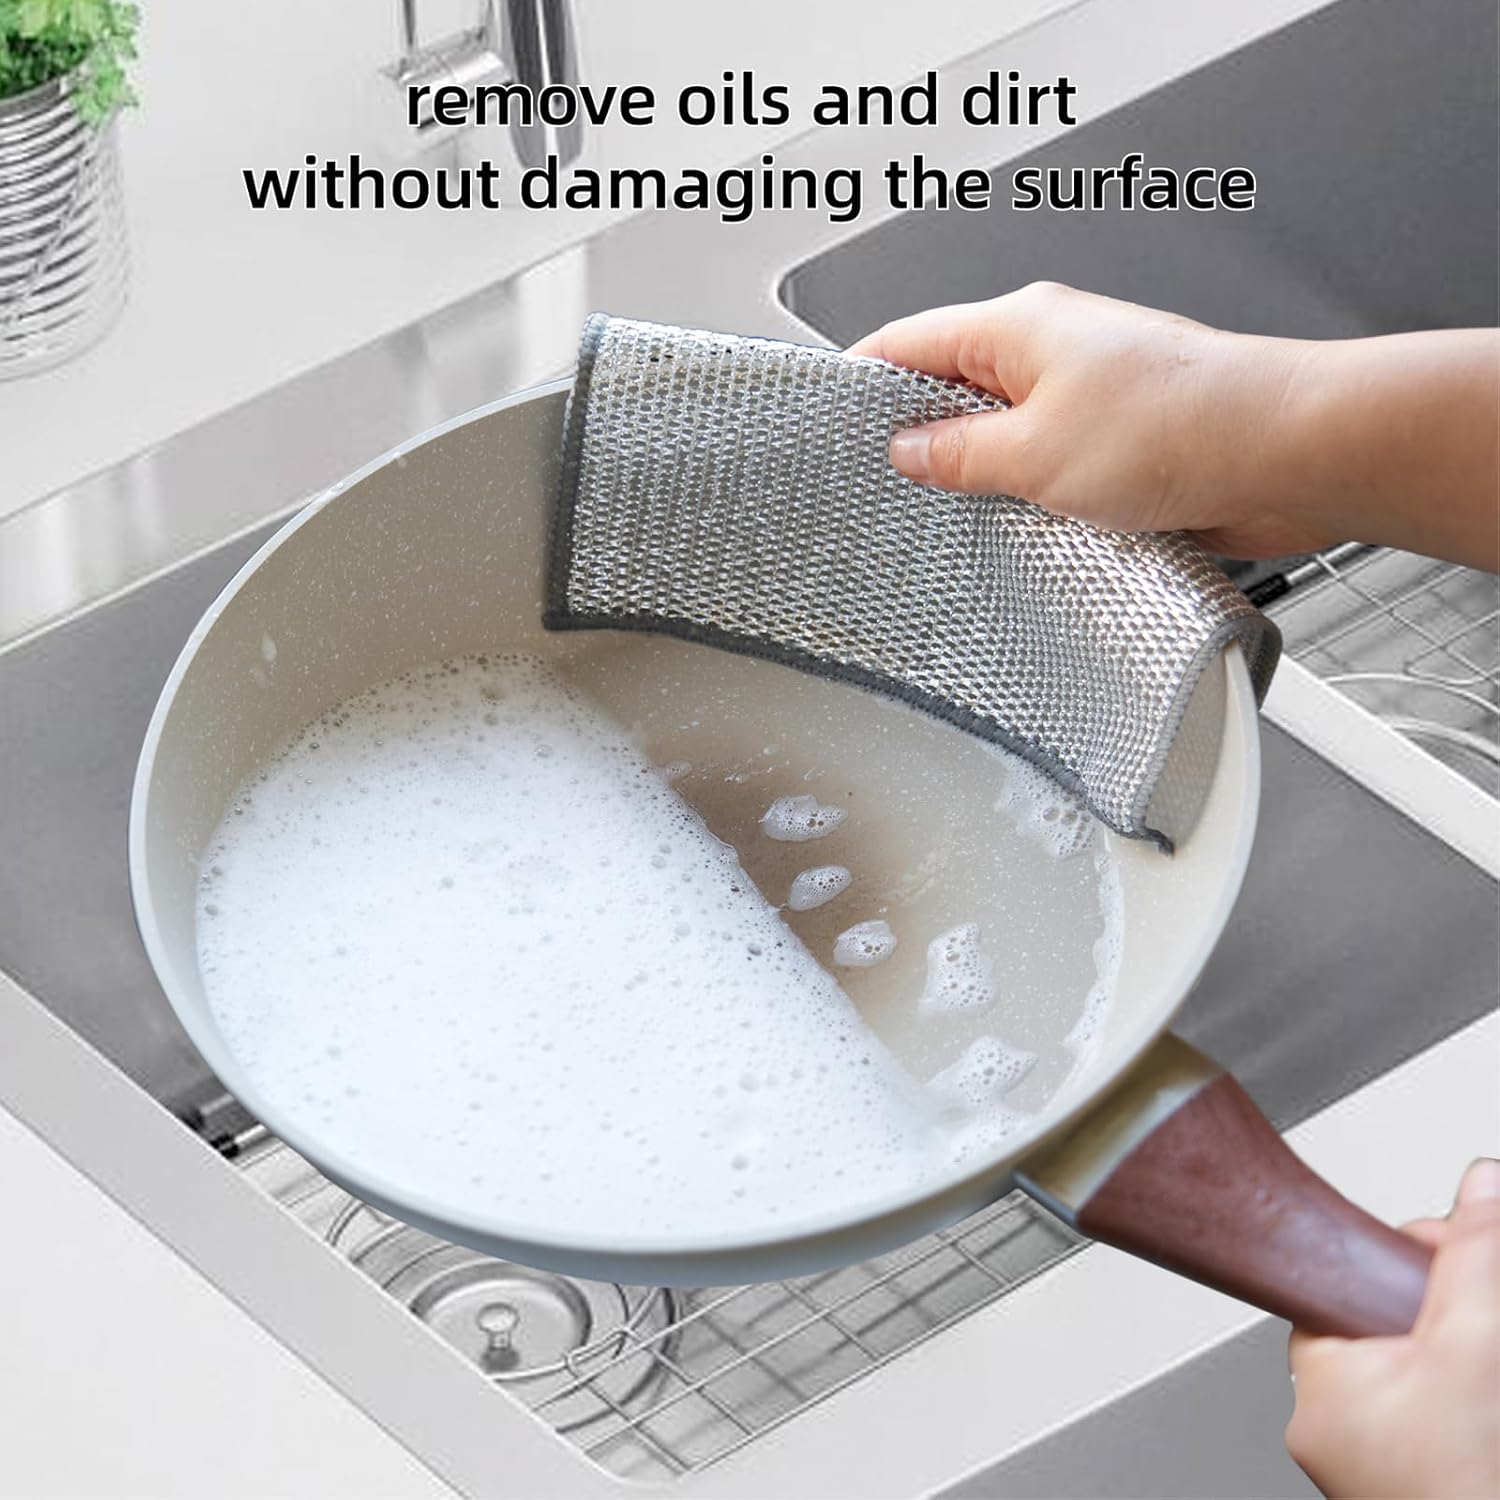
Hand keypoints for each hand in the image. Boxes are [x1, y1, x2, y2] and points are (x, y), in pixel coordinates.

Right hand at [849, 282, 1499, 568]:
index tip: (826, 422)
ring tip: (948, 518)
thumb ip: (957, 455)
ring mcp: (1088, 394)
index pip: (908, 340)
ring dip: (980, 474)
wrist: (1286, 452)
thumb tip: (909, 451)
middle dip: (918, 438)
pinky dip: (1028, 492)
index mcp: (1018, 326)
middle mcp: (1052, 350)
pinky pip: (1050, 463)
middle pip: (952, 388)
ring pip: (1003, 433)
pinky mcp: (1121, 440)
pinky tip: (1015, 530)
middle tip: (881, 489)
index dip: (861, 380)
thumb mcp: (1033, 452)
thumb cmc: (1179, 426)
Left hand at [1284, 1158, 1499, 1498]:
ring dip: (1464, 1339)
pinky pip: (1433, 1401)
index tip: (1450, 1251)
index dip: (1404, 1257)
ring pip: (1417, 1358)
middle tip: (1485, 1301)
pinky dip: (1466, 1380)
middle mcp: (1329, 1420)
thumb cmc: (1470, 1490)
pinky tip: (1484, 1385)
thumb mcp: (1473, 1346)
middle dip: (1447, 1298)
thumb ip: (1473, 1257)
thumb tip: (1482, 1183)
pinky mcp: (1410, 1475)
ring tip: (1485, 1349)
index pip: (1343, 1277)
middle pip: (1388, 1314)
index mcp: (1316, 1379)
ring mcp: (1370, 1455)